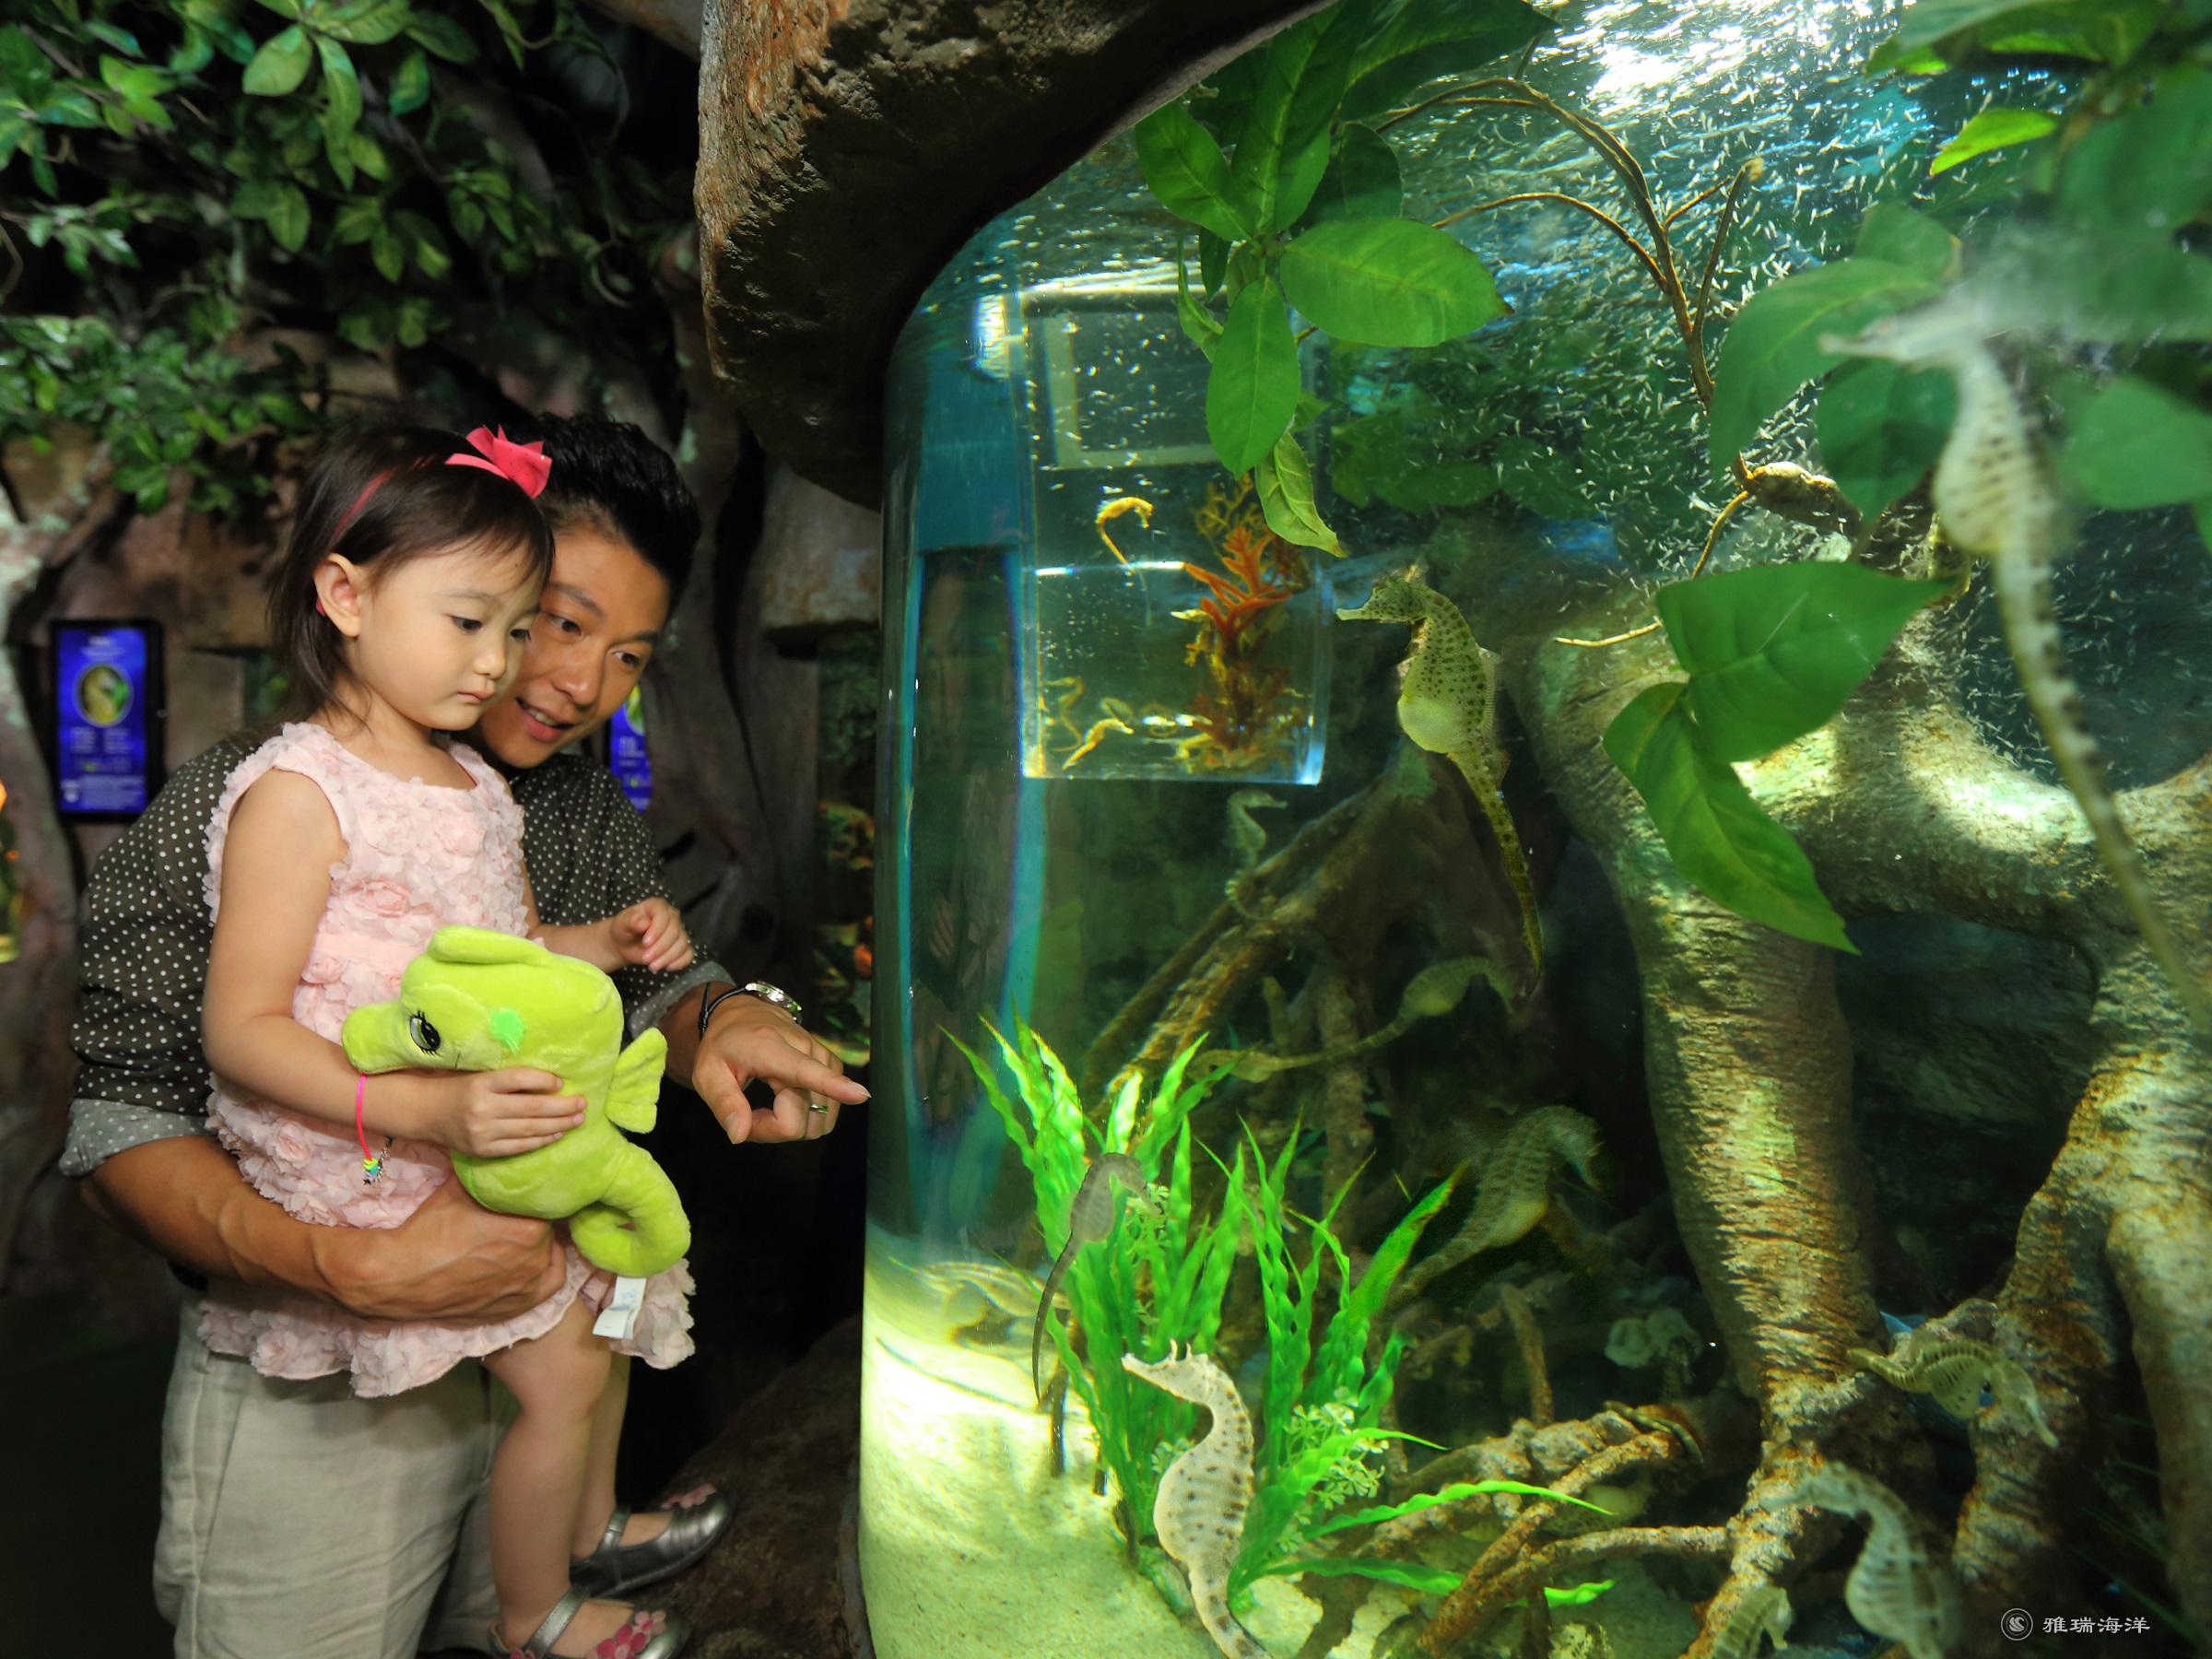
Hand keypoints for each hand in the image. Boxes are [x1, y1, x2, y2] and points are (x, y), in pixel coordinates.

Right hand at [329, 1176, 566, 1321]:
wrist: (401, 1275)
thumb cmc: (430, 1229)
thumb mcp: (461, 1187)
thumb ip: (490, 1172)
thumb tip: (503, 1153)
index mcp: (529, 1225)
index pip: (547, 1202)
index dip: (538, 1195)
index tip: (528, 1192)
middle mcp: (536, 1257)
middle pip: (548, 1228)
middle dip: (535, 1217)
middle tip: (520, 1211)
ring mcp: (527, 1285)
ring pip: (548, 1253)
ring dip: (541, 1243)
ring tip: (524, 1233)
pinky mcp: (517, 1306)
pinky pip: (550, 1284)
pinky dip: (548, 1270)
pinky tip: (540, 1259)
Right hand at [418, 1067, 585, 1156]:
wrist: (427, 1112)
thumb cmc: (460, 1087)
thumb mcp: (480, 1075)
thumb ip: (508, 1079)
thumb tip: (551, 1081)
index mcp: (481, 1084)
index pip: (518, 1078)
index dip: (543, 1080)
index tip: (561, 1082)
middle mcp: (482, 1108)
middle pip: (531, 1107)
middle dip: (562, 1106)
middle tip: (582, 1103)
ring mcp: (482, 1132)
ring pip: (529, 1129)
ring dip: (558, 1125)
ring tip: (577, 1119)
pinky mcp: (483, 1150)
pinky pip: (519, 1147)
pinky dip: (541, 1141)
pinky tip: (557, 1134)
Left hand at [609, 898, 693, 972]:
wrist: (624, 943)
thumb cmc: (624, 929)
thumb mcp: (622, 923)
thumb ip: (631, 920)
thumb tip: (644, 923)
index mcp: (657, 906)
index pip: (663, 916)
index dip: (657, 930)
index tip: (645, 943)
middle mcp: (671, 916)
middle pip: (675, 931)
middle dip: (661, 948)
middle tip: (645, 958)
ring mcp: (678, 931)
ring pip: (682, 944)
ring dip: (668, 957)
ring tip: (652, 966)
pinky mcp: (681, 946)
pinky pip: (688, 953)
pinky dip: (681, 961)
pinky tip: (668, 967)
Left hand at [692, 994, 867, 1142]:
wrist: (742, 1015)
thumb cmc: (722, 1046)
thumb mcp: (707, 1074)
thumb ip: (723, 1104)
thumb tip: (739, 1135)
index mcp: (770, 1048)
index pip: (805, 1072)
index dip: (833, 1087)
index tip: (860, 1095)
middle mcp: (805, 1050)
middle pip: (801, 1120)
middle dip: (772, 1129)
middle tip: (746, 1115)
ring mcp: (822, 1057)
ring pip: (817, 1120)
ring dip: (789, 1125)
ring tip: (764, 1108)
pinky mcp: (831, 1065)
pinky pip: (825, 1111)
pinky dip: (804, 1117)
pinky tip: (784, 1104)